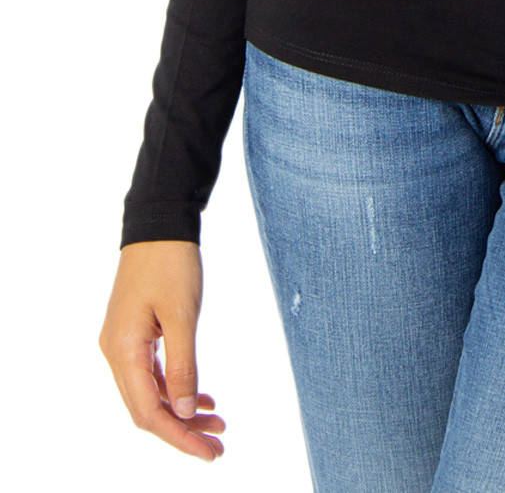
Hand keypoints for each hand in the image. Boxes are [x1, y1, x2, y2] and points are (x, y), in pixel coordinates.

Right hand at [98, 240, 225, 460]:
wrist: (159, 222)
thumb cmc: (171, 262)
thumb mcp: (182, 314)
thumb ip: (182, 364)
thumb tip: (182, 412)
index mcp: (123, 350)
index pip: (148, 411)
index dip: (178, 438)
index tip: (210, 452)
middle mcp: (116, 352)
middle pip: (146, 408)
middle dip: (182, 431)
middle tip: (219, 446)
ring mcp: (123, 343)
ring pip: (150, 392)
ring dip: (181, 411)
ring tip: (218, 424)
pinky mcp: (135, 333)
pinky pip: (152, 373)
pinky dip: (176, 388)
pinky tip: (201, 396)